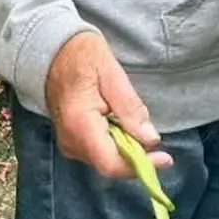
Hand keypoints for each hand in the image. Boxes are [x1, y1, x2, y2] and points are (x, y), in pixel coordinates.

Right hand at [44, 30, 171, 180]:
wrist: (52, 51)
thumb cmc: (82, 56)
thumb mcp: (112, 73)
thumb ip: (130, 108)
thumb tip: (151, 139)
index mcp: (79, 125)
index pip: (111, 164)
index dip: (140, 166)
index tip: (166, 158)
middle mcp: (71, 141)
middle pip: (111, 165)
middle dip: (136, 155)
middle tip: (150, 132)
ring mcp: (69, 144)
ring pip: (106, 160)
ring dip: (126, 148)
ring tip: (131, 120)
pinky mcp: (71, 141)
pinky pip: (99, 152)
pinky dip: (116, 143)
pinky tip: (120, 122)